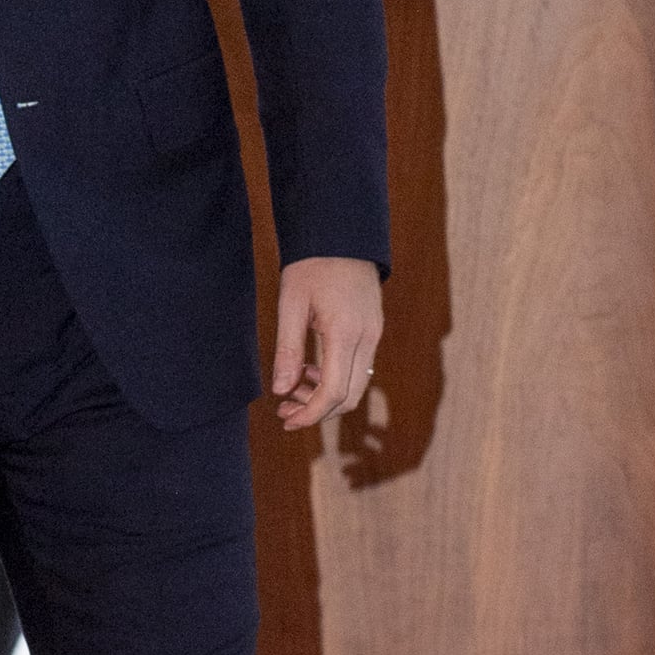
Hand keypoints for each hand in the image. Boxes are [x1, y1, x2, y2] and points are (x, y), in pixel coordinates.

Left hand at [272, 258, 382, 430]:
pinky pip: (358, 367)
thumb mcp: (291, 304)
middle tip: (284, 410)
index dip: (310, 414)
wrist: (342, 234)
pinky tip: (309, 370)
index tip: (286, 420)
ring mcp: (374, 334)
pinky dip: (335, 379)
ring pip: (355, 384)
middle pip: (349, 396)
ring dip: (325, 396)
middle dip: (317, 411)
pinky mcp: (373, 330)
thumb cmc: (312, 264)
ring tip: (291, 390)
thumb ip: (287, 350)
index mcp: (346, 333)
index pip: (333, 393)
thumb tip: (280, 389)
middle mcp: (367, 338)